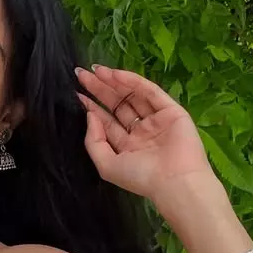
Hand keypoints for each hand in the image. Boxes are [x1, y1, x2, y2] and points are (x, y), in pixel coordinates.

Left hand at [75, 63, 215, 201]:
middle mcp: (142, 131)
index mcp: (129, 145)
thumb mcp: (107, 165)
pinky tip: (115, 74)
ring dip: (114, 82)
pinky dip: (133, 81)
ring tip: (96, 70)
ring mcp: (157, 119)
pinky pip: (149, 92)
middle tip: (82, 74)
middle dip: (100, 89)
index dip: (93, 106)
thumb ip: (93, 141)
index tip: (78, 92)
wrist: (174, 181)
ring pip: (133, 95)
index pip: (108, 121)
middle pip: (118, 104)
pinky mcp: (171, 110)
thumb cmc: (140, 177)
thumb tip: (90, 115)